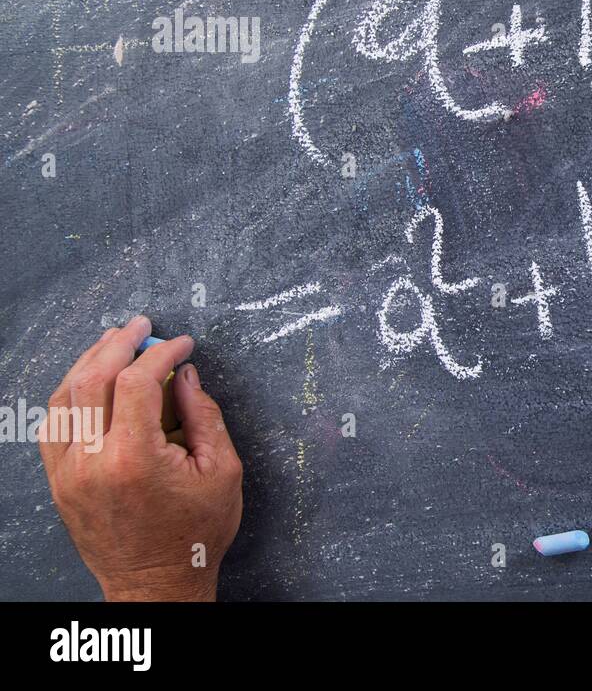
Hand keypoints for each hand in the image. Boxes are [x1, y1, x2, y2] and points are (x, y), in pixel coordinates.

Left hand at [38, 315, 243, 600]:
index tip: (182, 343)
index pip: (137, 382)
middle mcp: (92, 462)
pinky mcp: (59, 482)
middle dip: (118, 343)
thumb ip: (205, 416)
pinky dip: (69, 395)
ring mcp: (68, 473)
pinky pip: (52, 425)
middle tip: (141, 324)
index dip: (161, 353)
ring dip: (88, 362)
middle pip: (92, 380)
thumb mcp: (223, 471)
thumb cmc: (196, 533)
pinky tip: (88, 380)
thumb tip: (186, 375)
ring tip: (112, 341)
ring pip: (64, 398)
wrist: (156, 583)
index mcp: (135, 459)